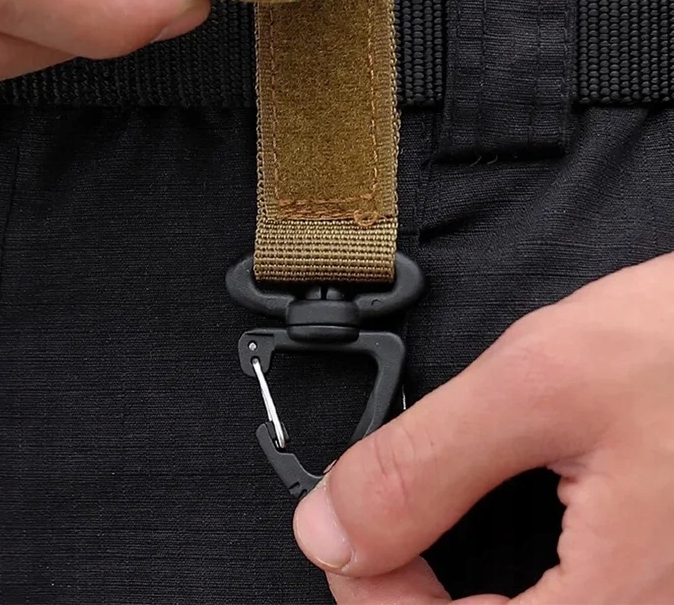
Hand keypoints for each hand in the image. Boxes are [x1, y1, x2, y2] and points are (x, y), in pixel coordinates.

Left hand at [293, 253, 673, 603]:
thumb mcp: (534, 390)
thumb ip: (424, 465)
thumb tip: (330, 529)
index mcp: (621, 603)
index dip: (375, 598)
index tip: (342, 536)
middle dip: (407, 591)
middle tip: (371, 523)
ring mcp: (645, 591)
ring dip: (445, 584)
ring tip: (412, 531)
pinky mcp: (641, 567)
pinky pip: (553, 593)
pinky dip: (489, 571)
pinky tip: (472, 528)